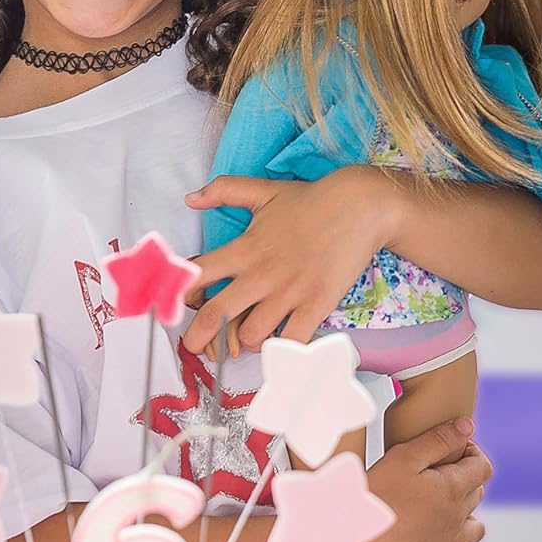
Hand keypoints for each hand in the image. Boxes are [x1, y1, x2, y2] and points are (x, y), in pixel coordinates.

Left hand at [182, 170, 397, 355]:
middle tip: (194, 347)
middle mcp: (261, 274)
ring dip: (246, 343)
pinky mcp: (317, 305)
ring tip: (248, 340)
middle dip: (197, 338)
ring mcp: (289, 292)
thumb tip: (190, 198)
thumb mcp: (263, 190)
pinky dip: (284, 350)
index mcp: (243, 249)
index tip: (179, 305)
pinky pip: (292, 341)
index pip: (197, 276)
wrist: (362, 206)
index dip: (180, 294)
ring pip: (252, 335)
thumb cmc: (312, 200)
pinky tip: (281, 345)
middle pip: (215, 315)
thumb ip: (224, 191)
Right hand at [356, 418, 490, 541]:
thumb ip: (437, 440)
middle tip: (438, 469)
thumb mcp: (402, 458)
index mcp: (453, 490)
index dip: (471, 451)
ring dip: (469, 517)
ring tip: (450, 508)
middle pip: (476, 494)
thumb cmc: (373, 496)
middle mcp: (456, 520)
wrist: (349, 541)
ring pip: (474, 531)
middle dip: (465, 478)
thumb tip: (468, 428)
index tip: (451, 445)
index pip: (481, 467)